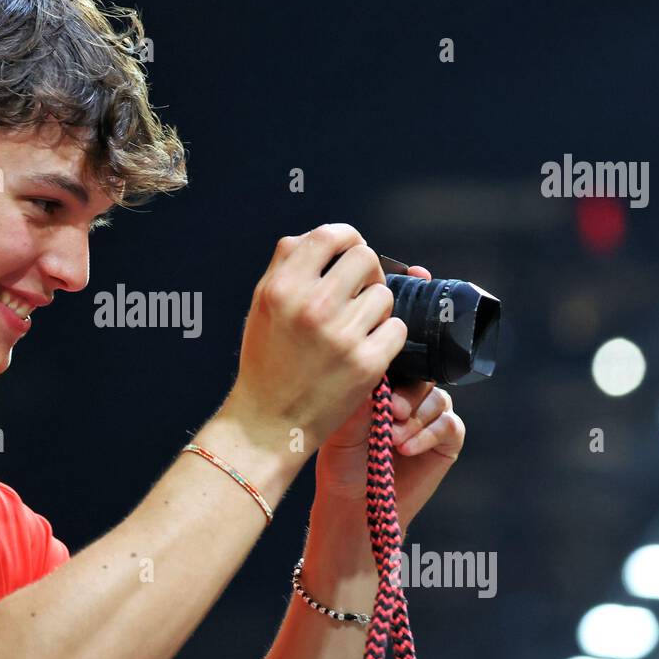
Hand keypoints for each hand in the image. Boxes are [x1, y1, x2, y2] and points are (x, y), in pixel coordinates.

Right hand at [223, 224, 406, 455]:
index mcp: (283, 288)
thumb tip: (321, 238)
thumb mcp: (261, 305)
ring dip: (376, 308)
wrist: (269, 423)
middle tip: (358, 291)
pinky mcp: (366, 364)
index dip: (347, 238)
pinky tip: (367, 347)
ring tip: (357, 327)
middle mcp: (312, 307)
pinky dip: (386, 336)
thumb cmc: (266, 361)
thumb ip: (286, 265)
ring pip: (384, 295)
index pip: (330, 236)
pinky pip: (396, 328)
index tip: (350, 250)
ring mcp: (341, 336)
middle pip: (365, 259)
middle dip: (366, 272)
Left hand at [312, 264, 464, 533]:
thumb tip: (372, 361)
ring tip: (391, 437)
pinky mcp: (448, 438)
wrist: (353, 502)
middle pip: (423, 371)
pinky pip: (449, 423)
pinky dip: (427, 434)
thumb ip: (359, 391)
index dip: (397, 348)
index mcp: (382, 377)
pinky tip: (405, 447)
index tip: (389, 350)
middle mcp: (409, 389)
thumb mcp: (342, 420)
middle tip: (389, 409)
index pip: (398, 352)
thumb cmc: (339, 459)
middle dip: (406, 390)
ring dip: (414, 417)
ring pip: (436, 397)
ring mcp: (430, 412)